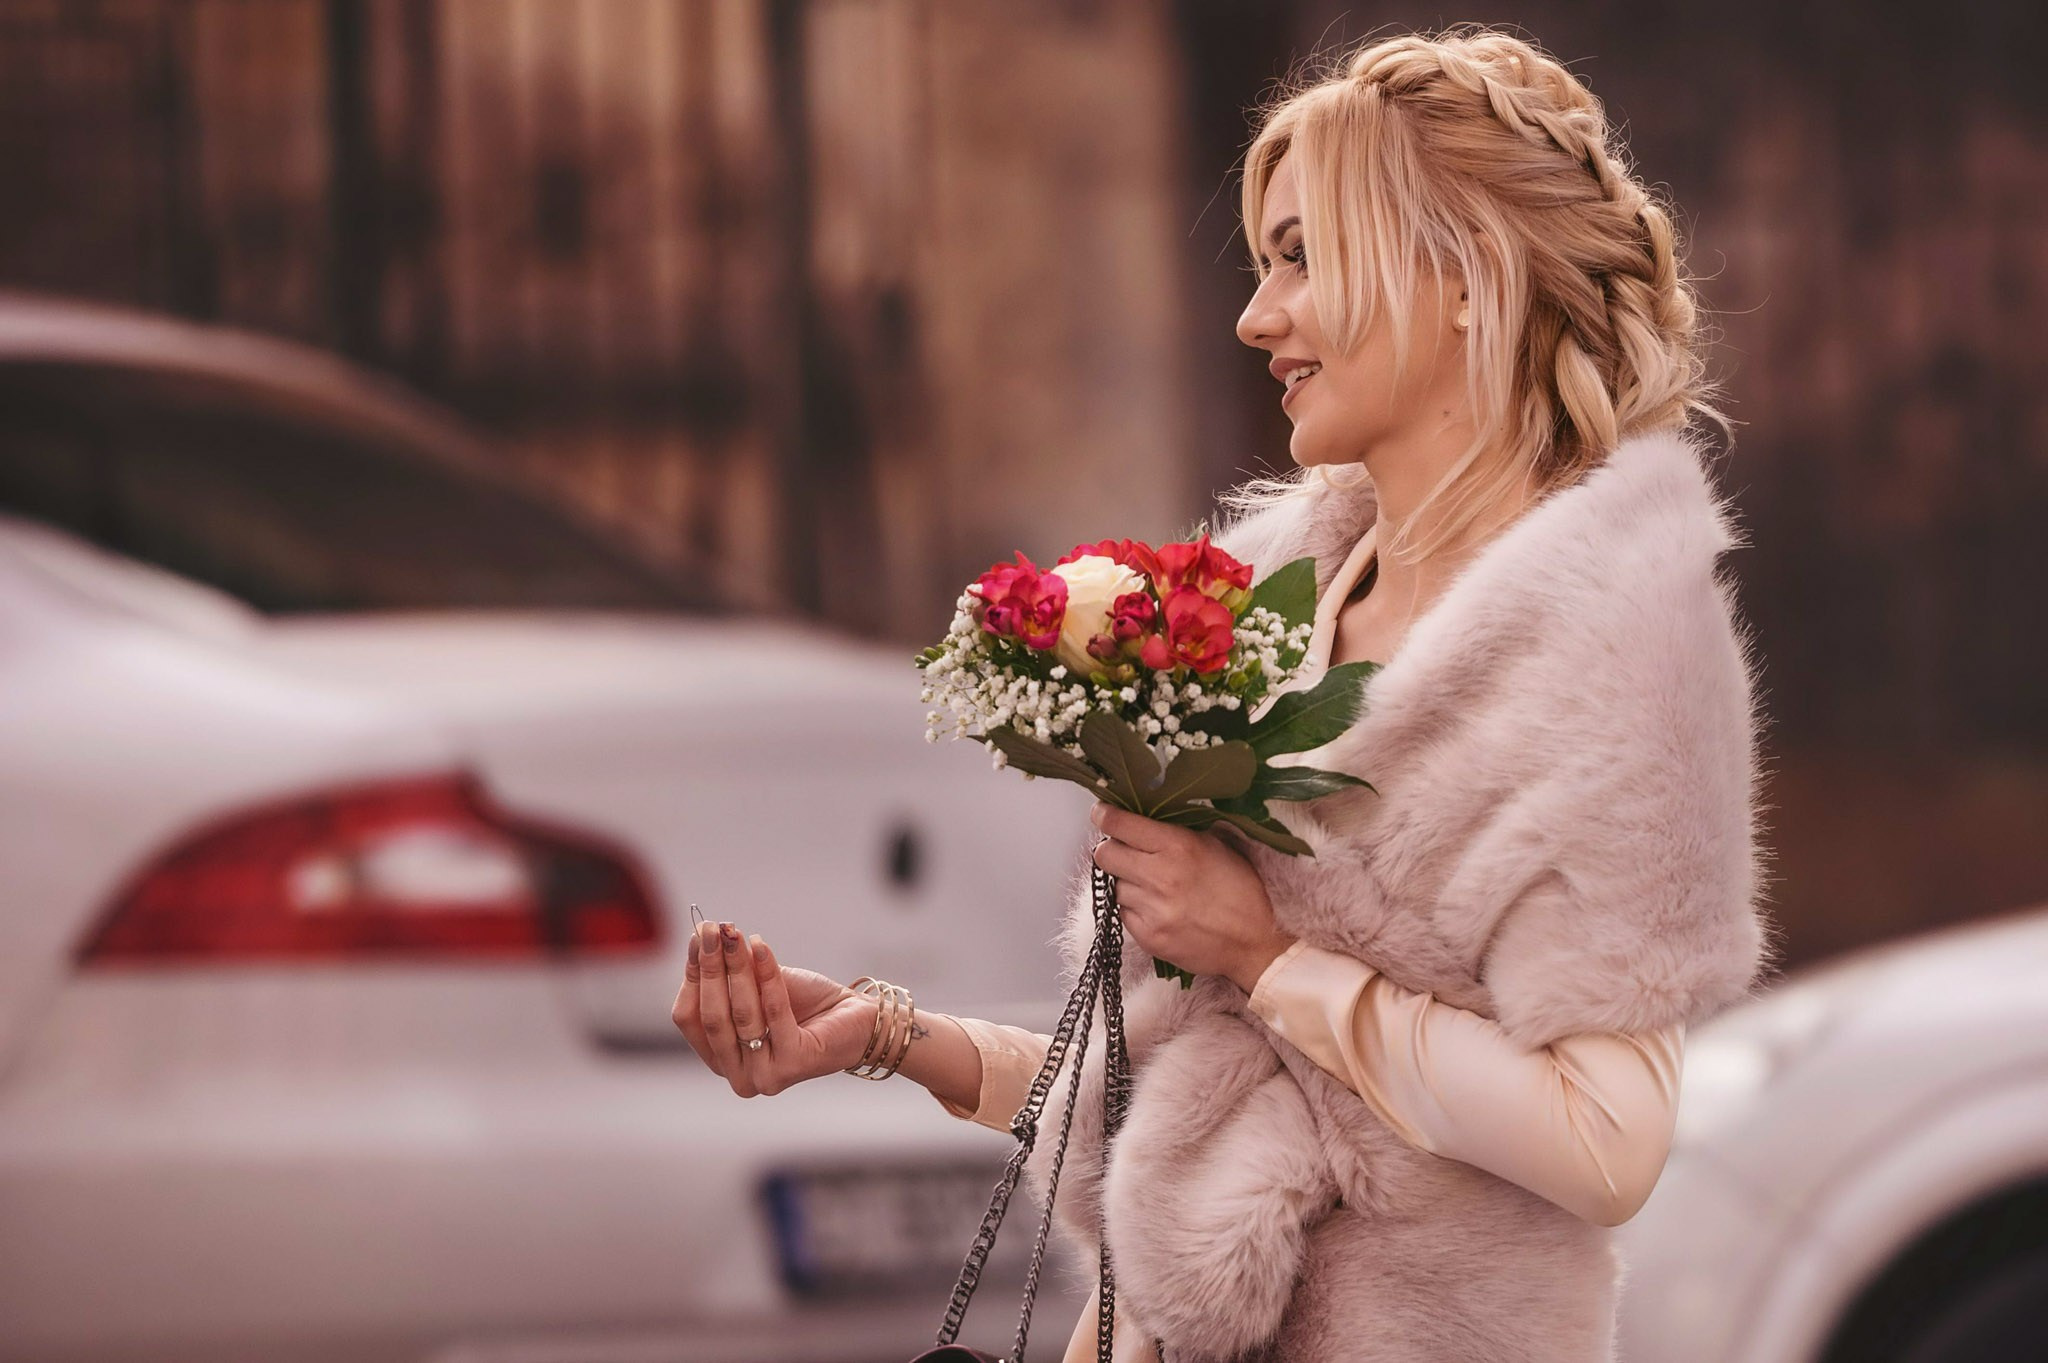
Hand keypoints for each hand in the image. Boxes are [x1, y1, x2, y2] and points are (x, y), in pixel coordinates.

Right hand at [670, 919, 877, 1096]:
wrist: (856, 1020)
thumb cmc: (806, 1004)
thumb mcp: (760, 984)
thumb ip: (733, 970)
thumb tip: (706, 934)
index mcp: (721, 1060)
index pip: (690, 1018)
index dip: (692, 975)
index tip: (697, 936)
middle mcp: (738, 1076)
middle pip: (711, 1016)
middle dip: (711, 968)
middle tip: (712, 930)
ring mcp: (764, 1076)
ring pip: (741, 1013)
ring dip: (737, 966)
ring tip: (735, 934)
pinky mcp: (793, 1064)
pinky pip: (774, 1010)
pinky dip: (767, 975)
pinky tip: (763, 946)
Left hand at [1089, 800, 1296, 993]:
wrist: (1255, 942)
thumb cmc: (1240, 891)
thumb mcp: (1217, 845)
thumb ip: (1178, 831)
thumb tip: (1144, 819)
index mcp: (1178, 846)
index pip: (1119, 824)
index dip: (1104, 816)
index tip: (1102, 815)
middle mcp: (1161, 876)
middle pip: (1104, 855)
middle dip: (1111, 850)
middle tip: (1124, 852)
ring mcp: (1153, 910)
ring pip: (1114, 886)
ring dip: (1126, 882)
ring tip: (1152, 886)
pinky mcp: (1148, 937)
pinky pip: (1123, 914)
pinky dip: (1134, 909)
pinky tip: (1157, 908)